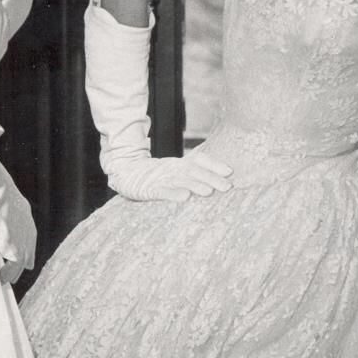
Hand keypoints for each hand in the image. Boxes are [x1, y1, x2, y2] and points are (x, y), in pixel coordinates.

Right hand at [0, 178, 36, 283]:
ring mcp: (24, 235)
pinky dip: (7, 273)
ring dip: (13, 271)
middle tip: (16, 273)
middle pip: (29, 247)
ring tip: (5, 280)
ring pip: (22, 260)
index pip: (27, 231)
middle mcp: (27, 222)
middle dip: (24, 260)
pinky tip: (1, 278)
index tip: (22, 254)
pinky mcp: (17, 246)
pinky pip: (14, 266)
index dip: (23, 244)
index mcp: (21, 208)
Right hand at [107, 148, 231, 202]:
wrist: (127, 173)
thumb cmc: (157, 175)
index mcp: (180, 164)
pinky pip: (162, 191)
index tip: (230, 171)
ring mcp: (161, 178)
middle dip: (211, 178)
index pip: (199, 159)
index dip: (214, 164)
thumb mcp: (176, 170)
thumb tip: (221, 177)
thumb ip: (195, 173)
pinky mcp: (149, 189)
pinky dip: (173, 194)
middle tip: (227, 187)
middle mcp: (173, 169)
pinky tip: (184, 198)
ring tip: (208, 192)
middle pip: (194, 171)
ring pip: (180, 180)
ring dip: (195, 185)